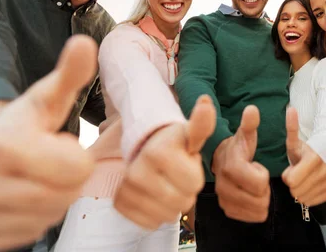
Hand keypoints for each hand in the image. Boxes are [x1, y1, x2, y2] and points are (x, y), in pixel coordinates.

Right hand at [0, 35, 96, 251]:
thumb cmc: (5, 130)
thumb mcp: (35, 103)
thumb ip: (66, 78)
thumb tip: (85, 44)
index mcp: (5, 147)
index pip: (79, 167)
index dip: (71, 153)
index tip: (48, 142)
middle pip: (68, 193)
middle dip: (63, 176)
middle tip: (38, 161)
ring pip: (52, 214)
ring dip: (48, 197)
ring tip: (25, 178)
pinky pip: (32, 232)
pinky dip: (30, 216)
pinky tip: (14, 198)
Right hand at [114, 95, 215, 229]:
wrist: (143, 149)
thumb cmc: (172, 144)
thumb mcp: (189, 133)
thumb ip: (201, 124)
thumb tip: (206, 102)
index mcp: (158, 153)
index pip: (195, 184)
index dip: (194, 175)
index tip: (185, 163)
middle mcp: (138, 171)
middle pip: (182, 202)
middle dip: (185, 191)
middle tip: (176, 175)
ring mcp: (127, 189)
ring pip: (167, 215)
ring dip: (172, 204)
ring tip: (166, 185)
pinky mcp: (120, 203)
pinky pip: (150, 222)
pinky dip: (156, 214)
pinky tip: (154, 197)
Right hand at [212, 105, 269, 221]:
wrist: (220, 160)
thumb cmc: (237, 148)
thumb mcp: (244, 134)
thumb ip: (249, 124)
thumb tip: (252, 109)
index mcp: (231, 167)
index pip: (260, 182)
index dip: (263, 175)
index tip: (256, 165)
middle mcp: (224, 186)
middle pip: (261, 199)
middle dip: (264, 188)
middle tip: (255, 176)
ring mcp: (224, 200)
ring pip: (258, 211)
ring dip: (261, 199)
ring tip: (252, 185)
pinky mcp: (226, 210)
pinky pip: (251, 218)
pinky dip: (255, 209)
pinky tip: (249, 195)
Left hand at [282, 107, 325, 206]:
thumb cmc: (307, 149)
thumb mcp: (296, 141)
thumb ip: (292, 128)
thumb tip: (290, 109)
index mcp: (314, 158)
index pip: (291, 181)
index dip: (288, 176)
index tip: (291, 168)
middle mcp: (324, 172)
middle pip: (296, 191)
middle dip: (292, 184)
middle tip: (296, 174)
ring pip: (303, 198)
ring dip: (299, 190)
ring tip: (303, 179)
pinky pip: (312, 202)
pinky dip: (308, 196)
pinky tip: (309, 186)